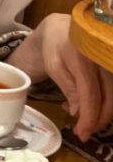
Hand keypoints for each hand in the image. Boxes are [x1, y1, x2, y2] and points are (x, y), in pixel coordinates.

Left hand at [16, 14, 112, 140]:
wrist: (64, 28)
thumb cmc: (55, 47)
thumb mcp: (54, 66)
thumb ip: (67, 87)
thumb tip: (79, 112)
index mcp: (84, 59)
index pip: (91, 94)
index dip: (89, 117)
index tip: (82, 133)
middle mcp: (104, 61)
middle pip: (109, 99)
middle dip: (98, 120)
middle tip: (83, 131)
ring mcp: (111, 64)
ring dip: (101, 113)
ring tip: (80, 114)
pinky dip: (103, 103)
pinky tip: (86, 104)